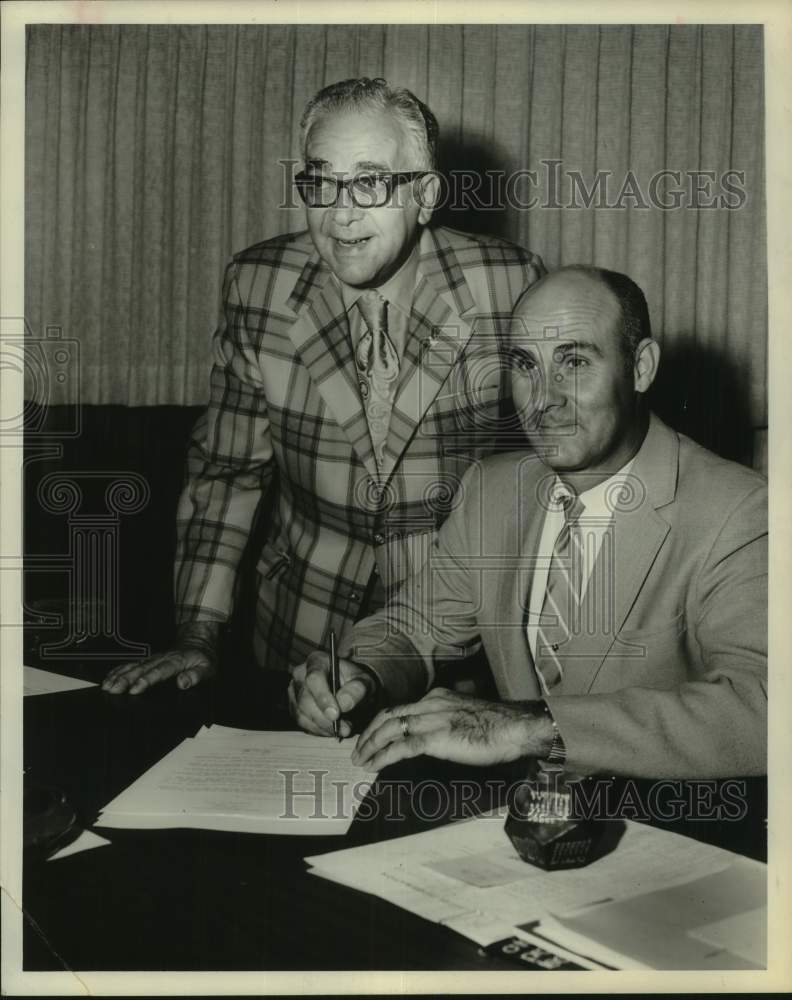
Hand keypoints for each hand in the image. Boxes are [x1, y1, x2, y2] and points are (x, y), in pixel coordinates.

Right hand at [102, 623, 218, 694]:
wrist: (199, 642)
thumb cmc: (203, 658)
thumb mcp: (207, 668)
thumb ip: (196, 675)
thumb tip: (183, 683)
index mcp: (176, 661)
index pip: (159, 671)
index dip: (146, 680)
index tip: (134, 689)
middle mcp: (162, 658)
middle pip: (141, 669)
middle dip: (126, 679)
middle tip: (113, 689)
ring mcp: (154, 658)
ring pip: (134, 666)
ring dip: (119, 675)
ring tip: (107, 686)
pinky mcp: (148, 659)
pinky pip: (132, 663)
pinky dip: (119, 670)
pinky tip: (110, 677)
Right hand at [288, 651, 380, 736]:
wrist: (349, 689)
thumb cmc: (355, 682)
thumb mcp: (364, 681)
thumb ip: (357, 689)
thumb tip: (344, 704)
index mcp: (317, 661)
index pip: (314, 678)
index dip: (323, 698)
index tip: (336, 714)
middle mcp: (300, 674)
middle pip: (305, 700)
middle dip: (325, 719)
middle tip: (346, 728)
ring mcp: (294, 692)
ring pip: (302, 715)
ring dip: (324, 727)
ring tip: (344, 729)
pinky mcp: (294, 708)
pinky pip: (303, 724)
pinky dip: (319, 731)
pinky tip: (333, 730)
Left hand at [351, 688, 552, 769]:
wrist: (514, 728)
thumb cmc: (498, 728)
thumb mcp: (465, 716)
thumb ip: (446, 721)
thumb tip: (435, 738)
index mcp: (437, 697)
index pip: (401, 708)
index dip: (382, 722)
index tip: (373, 735)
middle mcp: (430, 704)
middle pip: (388, 715)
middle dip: (369, 733)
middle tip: (358, 749)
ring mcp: (431, 719)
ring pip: (389, 729)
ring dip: (370, 745)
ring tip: (360, 759)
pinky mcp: (435, 737)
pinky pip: (400, 747)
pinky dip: (382, 756)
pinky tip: (373, 765)